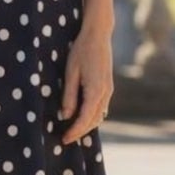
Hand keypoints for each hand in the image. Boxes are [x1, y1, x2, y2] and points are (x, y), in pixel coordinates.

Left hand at [58, 25, 113, 144]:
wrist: (98, 35)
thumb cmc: (81, 50)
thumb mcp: (71, 72)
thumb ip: (69, 95)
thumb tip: (66, 116)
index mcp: (96, 90)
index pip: (85, 119)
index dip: (75, 131)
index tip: (64, 139)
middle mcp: (106, 93)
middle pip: (94, 121)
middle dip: (80, 132)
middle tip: (65, 139)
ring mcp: (109, 90)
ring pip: (99, 115)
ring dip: (87, 125)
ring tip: (71, 130)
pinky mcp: (108, 87)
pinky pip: (101, 107)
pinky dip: (91, 116)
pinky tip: (81, 117)